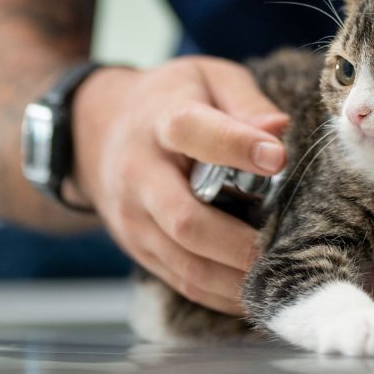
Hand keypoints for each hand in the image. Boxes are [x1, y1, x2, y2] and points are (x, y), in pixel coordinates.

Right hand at [71, 57, 288, 316]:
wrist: (92, 129)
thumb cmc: (169, 99)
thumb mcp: (207, 78)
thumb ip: (245, 103)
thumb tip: (278, 130)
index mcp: (162, 120)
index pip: (193, 132)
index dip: (236, 145)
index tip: (278, 158)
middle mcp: (140, 173)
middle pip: (184, 219)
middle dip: (237, 242)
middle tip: (281, 246)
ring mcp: (133, 217)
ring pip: (183, 262)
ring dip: (232, 279)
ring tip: (275, 276)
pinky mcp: (136, 246)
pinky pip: (179, 280)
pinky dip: (218, 294)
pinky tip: (252, 293)